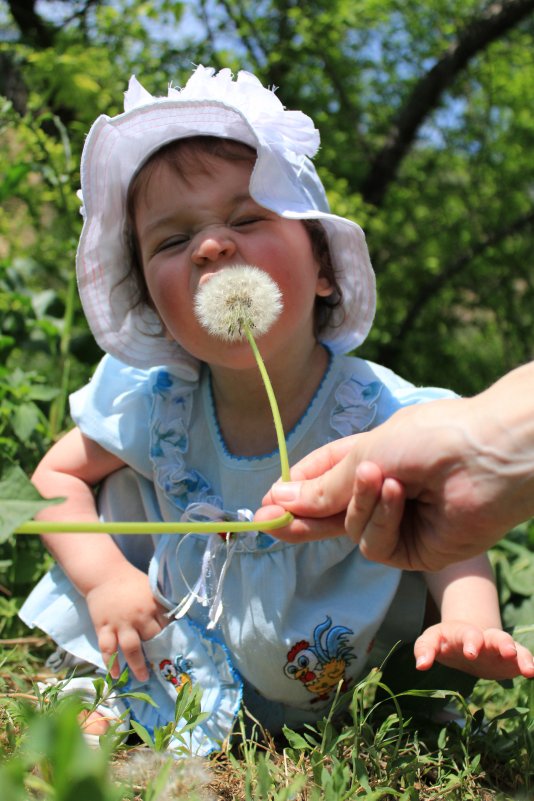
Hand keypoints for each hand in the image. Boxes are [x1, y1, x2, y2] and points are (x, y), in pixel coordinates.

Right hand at [85, 562, 167, 681]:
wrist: (104, 574)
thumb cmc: (131, 583)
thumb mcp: (150, 590)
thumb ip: (160, 607)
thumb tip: (175, 624)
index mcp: (153, 605)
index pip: (167, 625)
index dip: (172, 639)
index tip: (177, 652)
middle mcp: (138, 615)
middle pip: (152, 639)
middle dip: (158, 654)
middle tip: (163, 668)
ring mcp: (120, 623)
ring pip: (131, 648)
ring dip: (138, 665)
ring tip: (144, 678)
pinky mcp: (104, 627)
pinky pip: (107, 647)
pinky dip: (111, 662)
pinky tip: (114, 674)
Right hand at [257, 370, 533, 569]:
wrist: (487, 457)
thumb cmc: (429, 438)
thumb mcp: (365, 455)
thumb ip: (325, 486)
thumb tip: (277, 500)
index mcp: (370, 458)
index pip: (322, 478)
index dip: (294, 491)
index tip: (265, 503)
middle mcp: (381, 492)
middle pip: (330, 512)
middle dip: (301, 517)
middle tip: (265, 525)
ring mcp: (398, 522)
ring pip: (351, 529)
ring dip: (360, 505)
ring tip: (380, 478)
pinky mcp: (413, 550)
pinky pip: (377, 544)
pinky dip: (382, 521)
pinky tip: (398, 496)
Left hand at [414, 621, 533, 680]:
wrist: (465, 642)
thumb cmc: (446, 641)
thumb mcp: (432, 640)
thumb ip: (425, 649)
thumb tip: (421, 666)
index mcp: (464, 632)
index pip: (469, 634)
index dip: (471, 641)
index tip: (471, 652)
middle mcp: (486, 638)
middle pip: (496, 637)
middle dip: (503, 643)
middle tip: (508, 652)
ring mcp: (500, 649)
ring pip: (515, 649)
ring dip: (522, 657)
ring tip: (529, 670)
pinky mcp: (511, 661)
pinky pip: (524, 660)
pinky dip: (530, 664)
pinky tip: (533, 673)